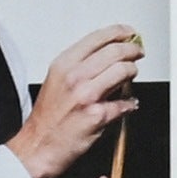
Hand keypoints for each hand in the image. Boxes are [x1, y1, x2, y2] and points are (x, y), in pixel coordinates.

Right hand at [12, 24, 144, 177]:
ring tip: (131, 76)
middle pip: (115, 52)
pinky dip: (130, 103)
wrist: (38, 146)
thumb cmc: (47, 117)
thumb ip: (80, 66)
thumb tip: (106, 56)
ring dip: (132, 72)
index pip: (98, 38)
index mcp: (64, 64)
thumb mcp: (57, 80)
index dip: (119, 32)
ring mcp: (87, 95)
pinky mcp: (98, 115)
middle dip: (132, 50)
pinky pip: (124, 103)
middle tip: (138, 53)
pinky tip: (128, 104)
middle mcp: (75, 76)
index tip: (129, 33)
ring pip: (123, 71)